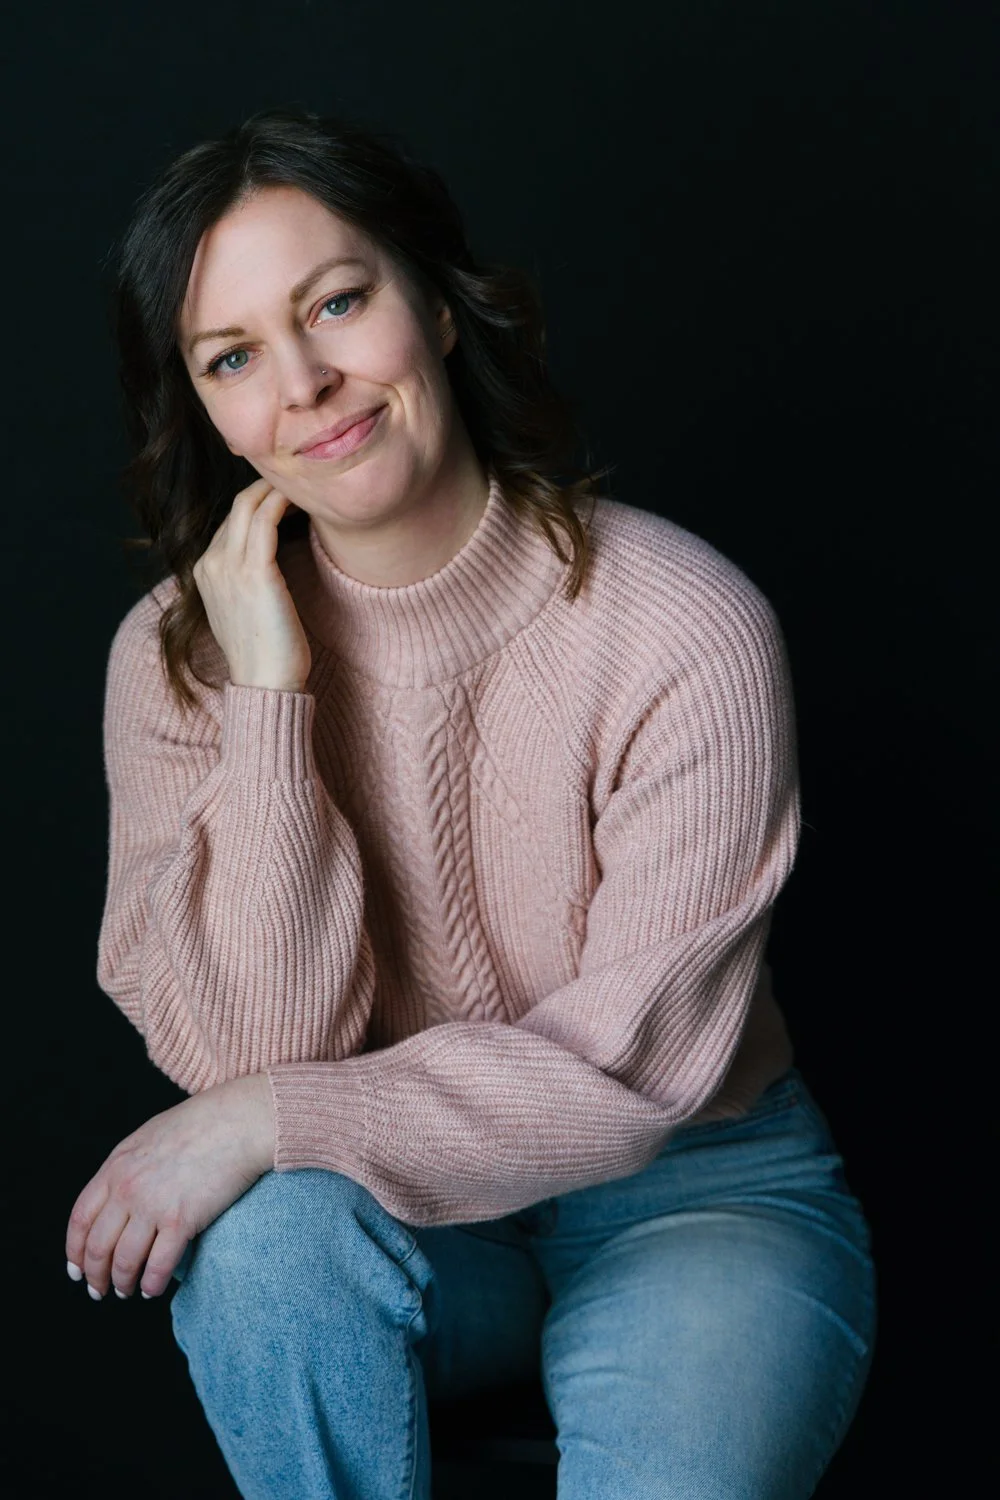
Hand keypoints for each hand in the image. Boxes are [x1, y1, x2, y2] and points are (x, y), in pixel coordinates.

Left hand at [65, 1073, 274, 1300]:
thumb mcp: (149, 1138)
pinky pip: (158, 1266)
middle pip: (98, 1246)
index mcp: (116, 1167)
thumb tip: (118, 1200)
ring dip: (122, 1283)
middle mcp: (127, 1188)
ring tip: (127, 1292)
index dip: (74, 1251)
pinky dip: (151, 1284)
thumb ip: (127, 1168)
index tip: (77, 1269)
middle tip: (99, 1290)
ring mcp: (153, 1206)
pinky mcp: (181, 1221)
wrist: (239, 1121)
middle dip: (96, 1276)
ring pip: (124, 1261)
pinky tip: (153, 1289)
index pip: (80, 1219)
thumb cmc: (201, 1125)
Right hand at [193, 477, 311, 692]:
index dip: (259, 503)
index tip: (288, 496)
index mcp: (204, 572)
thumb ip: (246, 581)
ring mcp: (228, 566)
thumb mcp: (245, 610)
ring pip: (249, 505)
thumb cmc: (265, 652)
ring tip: (308, 487)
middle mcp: (210, 564)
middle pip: (237, 506)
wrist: (266, 683)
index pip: (230, 521)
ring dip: (279, 489)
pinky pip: (266, 519)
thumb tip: (270, 561)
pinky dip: (284, 502)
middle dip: (268, 487)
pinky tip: (305, 500)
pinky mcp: (255, 571)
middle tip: (302, 484)